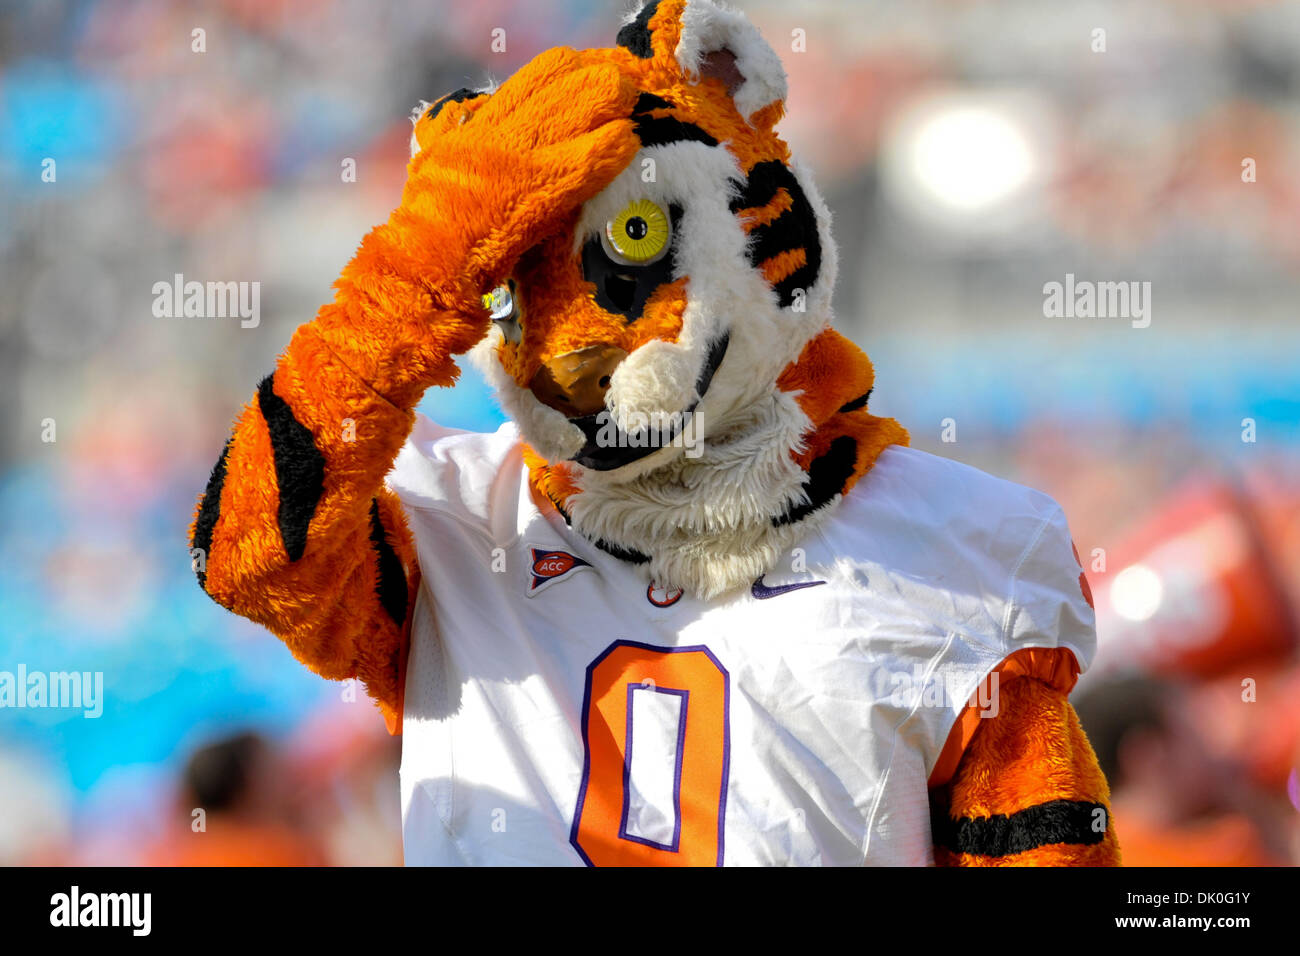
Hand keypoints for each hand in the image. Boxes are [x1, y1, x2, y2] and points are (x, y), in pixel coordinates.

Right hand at [389, 47, 640, 312]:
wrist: (430, 257)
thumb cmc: (429, 223)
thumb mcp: (432, 163)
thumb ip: (452, 137)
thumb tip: (461, 119)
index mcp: (478, 125)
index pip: (532, 80)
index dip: (566, 72)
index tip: (586, 75)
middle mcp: (501, 132)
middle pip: (560, 87)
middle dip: (595, 85)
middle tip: (620, 91)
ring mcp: (522, 159)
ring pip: (577, 115)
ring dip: (610, 107)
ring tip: (631, 109)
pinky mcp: (541, 189)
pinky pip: (586, 160)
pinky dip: (611, 149)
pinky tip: (629, 141)